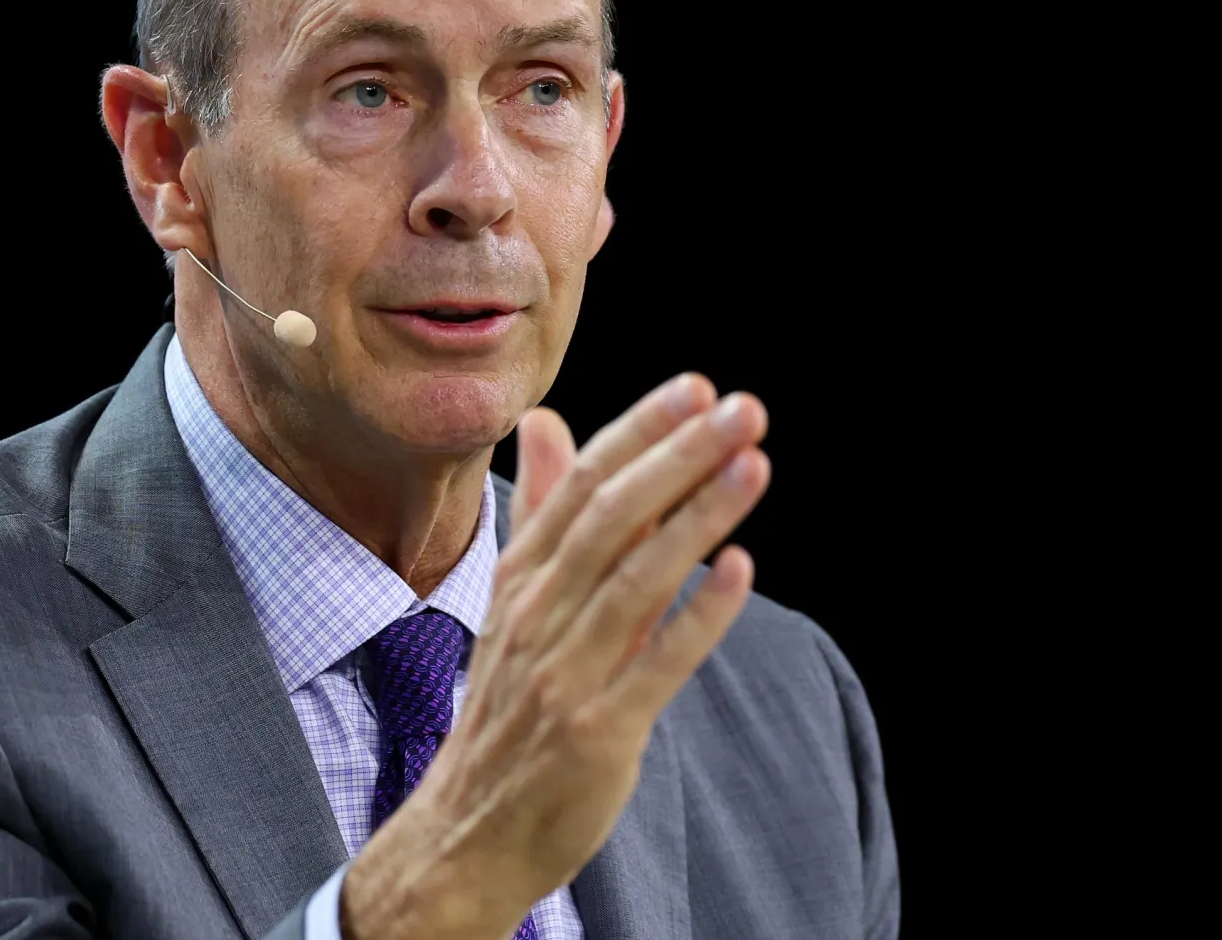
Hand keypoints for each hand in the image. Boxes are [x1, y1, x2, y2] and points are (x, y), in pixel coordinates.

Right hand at [341, 374, 767, 939]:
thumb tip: (549, 421)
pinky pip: (655, 664)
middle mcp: (539, 617)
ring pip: (637, 579)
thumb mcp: (512, 601)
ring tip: (753, 464)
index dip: (641, 432)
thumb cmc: (507, 707)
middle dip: (679, 456)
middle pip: (613, 518)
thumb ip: (542, 510)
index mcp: (521, 578)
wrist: (468, 834)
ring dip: (698, 516)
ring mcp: (566, 674)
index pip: (584, 487)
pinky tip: (740, 571)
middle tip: (742, 409)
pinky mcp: (599, 732)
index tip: (698, 388)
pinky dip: (698, 616)